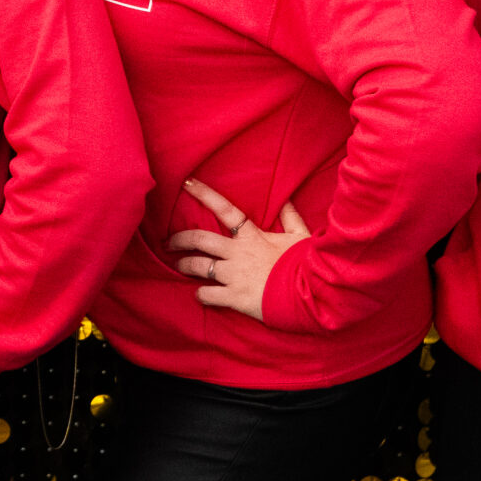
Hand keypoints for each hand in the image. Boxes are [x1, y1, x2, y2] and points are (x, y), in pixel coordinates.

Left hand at [164, 177, 308, 323]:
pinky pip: (208, 294)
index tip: (186, 183)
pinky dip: (200, 295)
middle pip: (199, 239)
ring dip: (184, 265)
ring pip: (197, 266)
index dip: (204, 194)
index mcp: (252, 236)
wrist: (312, 293)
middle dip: (179, 239)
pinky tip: (199, 295)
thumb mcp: (301, 237)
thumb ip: (291, 218)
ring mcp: (233, 275)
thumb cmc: (306, 264)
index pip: (225, 209)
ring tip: (178, 265)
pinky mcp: (234, 297)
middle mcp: (237, 252)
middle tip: (168, 242)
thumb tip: (287, 199)